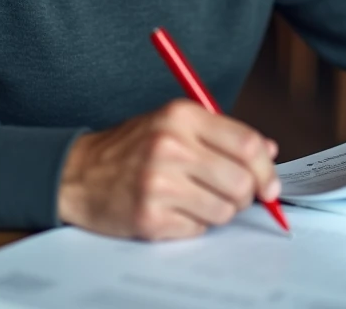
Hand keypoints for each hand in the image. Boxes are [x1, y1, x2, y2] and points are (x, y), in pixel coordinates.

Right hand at [57, 99, 280, 239]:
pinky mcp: (150, 216)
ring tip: (194, 200)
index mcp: (181, 116)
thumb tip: (267, 151)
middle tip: (231, 196)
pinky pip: (197, 229)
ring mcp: (159, 183)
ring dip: (218, 212)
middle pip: (241, 182)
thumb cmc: (129, 149)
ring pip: (224, 211)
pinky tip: (172, 209)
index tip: (269, 184)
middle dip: (244, 196)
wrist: (77, 174)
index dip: (266, 169)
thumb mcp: (172, 124)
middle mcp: (171, 146)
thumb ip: (221, 134)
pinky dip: (192, 224)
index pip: (247, 144)